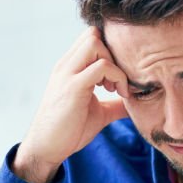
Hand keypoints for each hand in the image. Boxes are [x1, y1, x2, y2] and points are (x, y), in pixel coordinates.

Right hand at [14, 27, 129, 182]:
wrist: (46, 148)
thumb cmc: (69, 131)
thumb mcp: (98, 112)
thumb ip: (115, 104)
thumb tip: (137, 103)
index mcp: (70, 67)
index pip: (91, 38)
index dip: (110, 51)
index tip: (118, 76)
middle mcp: (66, 65)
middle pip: (93, 33)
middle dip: (113, 53)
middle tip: (118, 80)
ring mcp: (68, 74)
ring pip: (95, 42)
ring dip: (114, 63)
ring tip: (117, 88)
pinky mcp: (74, 87)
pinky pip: (102, 66)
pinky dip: (117, 77)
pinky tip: (119, 95)